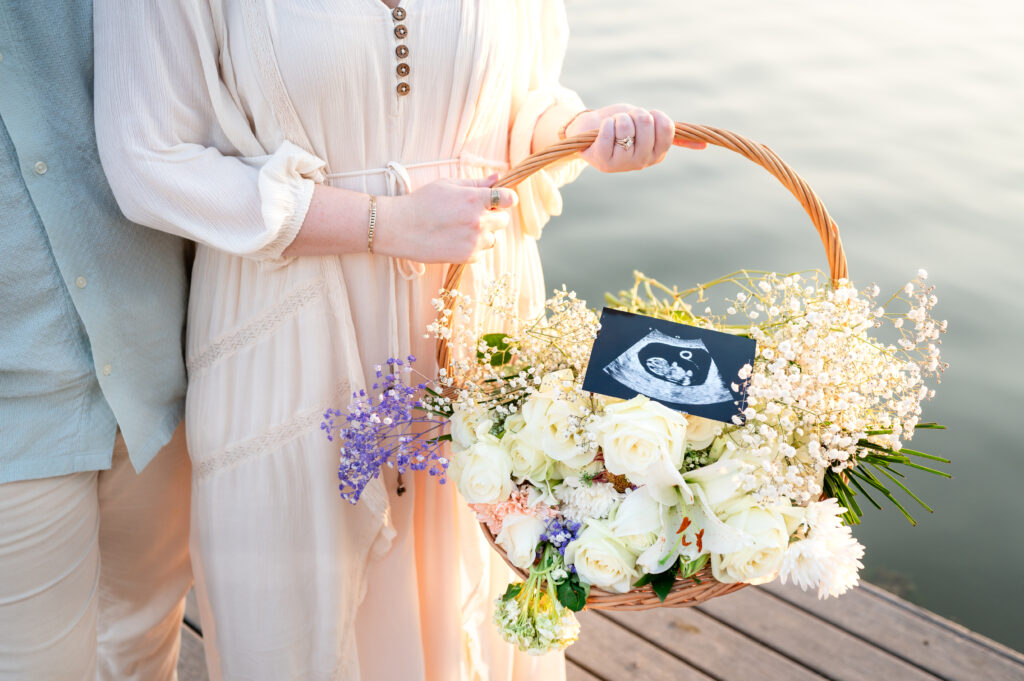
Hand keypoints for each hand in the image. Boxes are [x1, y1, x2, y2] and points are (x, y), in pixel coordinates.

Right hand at [374, 174, 517, 263]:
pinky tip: (454, 239)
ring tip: (460, 228)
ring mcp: (474, 241)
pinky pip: (481, 251)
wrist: (401, 228)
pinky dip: (472, 247)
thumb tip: (497, 178)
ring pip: (493, 238)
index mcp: (474, 199)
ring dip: (483, 233)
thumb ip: (475, 184)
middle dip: (493, 216)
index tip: (502, 199)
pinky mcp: (468, 257)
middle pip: (503, 220)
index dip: (507, 198)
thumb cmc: (422, 202)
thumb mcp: (448, 185)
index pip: (508, 199)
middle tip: (472, 214)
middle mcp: (478, 221)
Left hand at [565, 104, 705, 172]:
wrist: (588, 132)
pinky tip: (601, 133)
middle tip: (625, 123)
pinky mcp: (602, 161)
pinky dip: (605, 124)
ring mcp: (622, 164)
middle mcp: (642, 163)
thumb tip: (704, 145)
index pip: (666, 127)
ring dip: (618, 118)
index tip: (644, 120)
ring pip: (626, 124)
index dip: (654, 116)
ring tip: (613, 128)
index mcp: (657, 154)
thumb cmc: (621, 127)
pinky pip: (610, 129)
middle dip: (634, 114)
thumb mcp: (648, 127)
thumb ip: (669, 134)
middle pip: (646, 122)